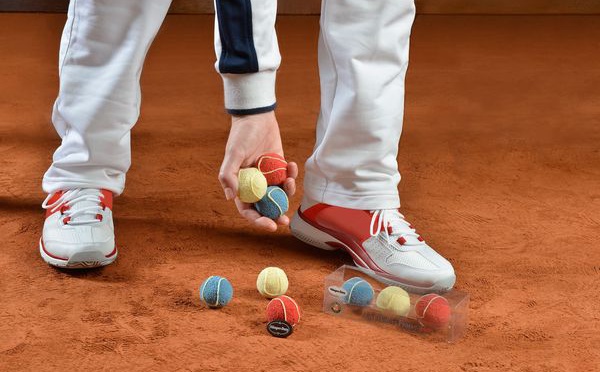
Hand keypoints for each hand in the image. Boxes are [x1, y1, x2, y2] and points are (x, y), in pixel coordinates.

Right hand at [218, 111, 297, 231]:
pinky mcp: (279, 168)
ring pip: (279, 195)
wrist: (257, 117)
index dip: (258, 221)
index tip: (271, 226)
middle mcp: (254, 184)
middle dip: (275, 216)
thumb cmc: (242, 134)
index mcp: (241, 185)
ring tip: (290, 181)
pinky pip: (287, 179)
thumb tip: (230, 196)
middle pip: (265, 207)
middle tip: (285, 220)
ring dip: (287, 194)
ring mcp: (268, 177)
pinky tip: (291, 165)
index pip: (248, 210)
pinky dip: (292, 176)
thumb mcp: (234, 153)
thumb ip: (228, 174)